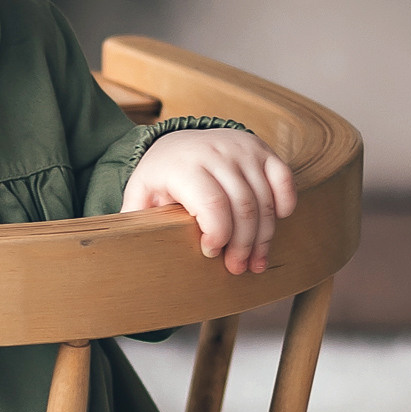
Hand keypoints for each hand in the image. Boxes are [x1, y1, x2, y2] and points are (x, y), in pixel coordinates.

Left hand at [121, 127, 294, 279]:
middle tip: (238, 268)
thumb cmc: (159, 178)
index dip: (218, 234)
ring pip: (265, 198)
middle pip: (242, 206)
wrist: (177, 143)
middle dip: (243, 244)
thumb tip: (125, 253)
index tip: (211, 253)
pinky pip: (283, 178)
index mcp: (183, 166)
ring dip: (264, 236)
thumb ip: (135, 220)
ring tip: (256, 261)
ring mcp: (241, 148)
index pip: (212, 203)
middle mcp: (215, 152)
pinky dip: (285, 204)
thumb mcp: (139, 196)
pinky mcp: (261, 149)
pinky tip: (277, 224)